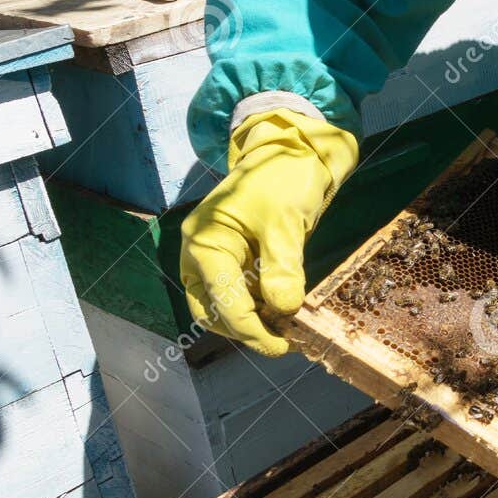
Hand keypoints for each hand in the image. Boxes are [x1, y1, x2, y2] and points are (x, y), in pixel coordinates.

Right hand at [181, 109, 357, 355]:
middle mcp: (202, 254)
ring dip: (252, 323)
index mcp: (204, 242)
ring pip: (223, 307)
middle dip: (246, 330)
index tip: (282, 345)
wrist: (295, 151)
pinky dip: (259, 308)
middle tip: (285, 341)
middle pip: (212, 311)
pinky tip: (285, 312)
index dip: (251, 329)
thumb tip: (285, 308)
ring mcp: (217, 259)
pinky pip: (240, 294)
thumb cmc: (283, 177)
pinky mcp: (236, 261)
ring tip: (289, 329)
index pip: (221, 301)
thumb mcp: (284, 221)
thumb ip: (282, 266)